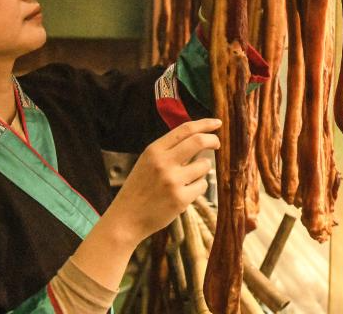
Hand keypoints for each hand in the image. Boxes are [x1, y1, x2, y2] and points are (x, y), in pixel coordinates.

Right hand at [113, 118, 220, 239]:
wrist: (126, 219)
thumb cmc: (139, 189)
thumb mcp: (147, 162)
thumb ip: (169, 150)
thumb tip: (199, 138)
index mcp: (154, 150)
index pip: (185, 129)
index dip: (204, 124)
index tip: (216, 123)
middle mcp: (163, 162)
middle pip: (199, 141)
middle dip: (213, 140)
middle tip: (216, 143)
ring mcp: (172, 181)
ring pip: (204, 165)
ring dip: (203, 169)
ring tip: (188, 178)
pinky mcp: (180, 199)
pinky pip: (202, 186)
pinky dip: (198, 188)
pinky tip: (184, 193)